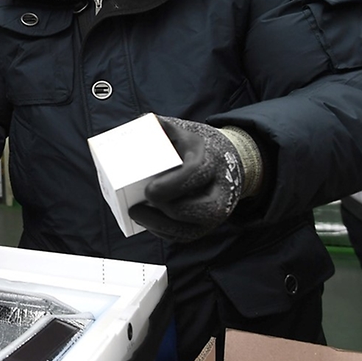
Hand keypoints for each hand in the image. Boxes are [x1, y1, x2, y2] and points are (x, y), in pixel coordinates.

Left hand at [128, 116, 260, 241]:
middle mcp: (219, 191)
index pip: (195, 176)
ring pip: (191, 230)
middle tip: (136, 207)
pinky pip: (185, 237)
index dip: (173, 186)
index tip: (150, 191)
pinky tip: (146, 222)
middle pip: (200, 210)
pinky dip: (164, 232)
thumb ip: (160, 126)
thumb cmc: (195, 145)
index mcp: (210, 162)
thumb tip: (140, 123)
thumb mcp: (182, 130)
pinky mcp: (206, 225)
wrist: (226, 161)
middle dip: (166, 211)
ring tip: (135, 214)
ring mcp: (216, 212)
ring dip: (159, 226)